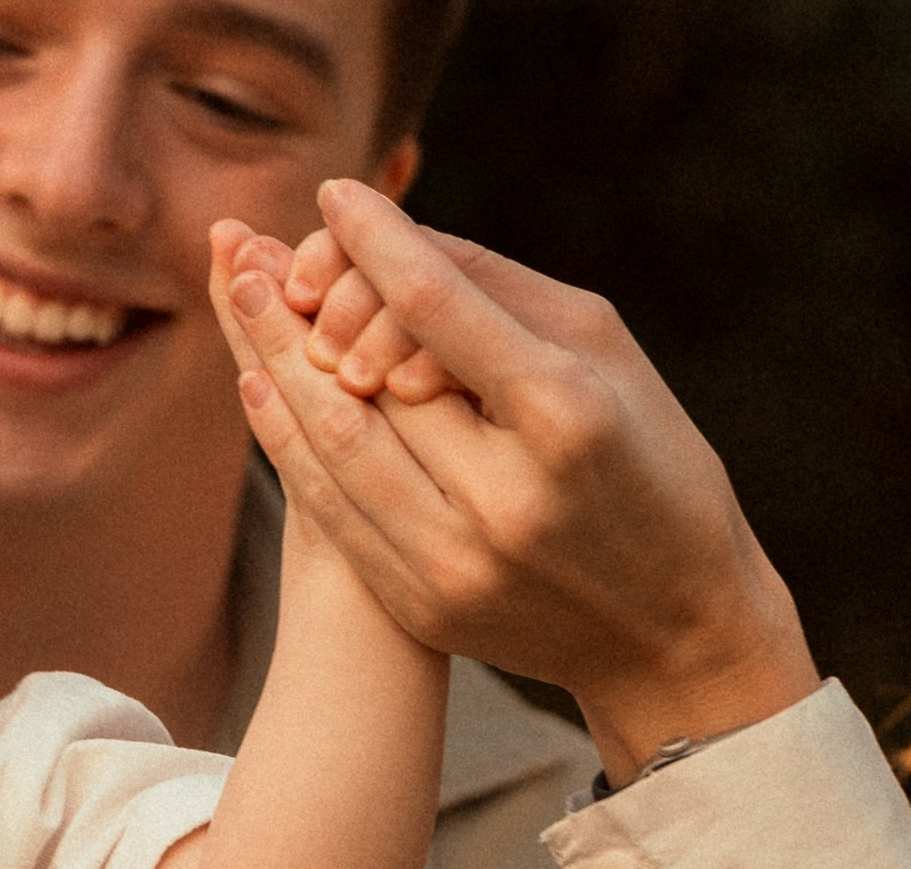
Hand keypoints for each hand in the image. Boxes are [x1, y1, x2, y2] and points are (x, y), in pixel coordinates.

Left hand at [214, 182, 817, 783]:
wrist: (672, 632)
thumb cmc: (650, 464)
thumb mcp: (607, 357)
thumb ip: (503, 294)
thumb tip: (392, 241)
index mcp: (565, 420)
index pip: (440, 309)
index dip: (377, 244)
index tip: (336, 194)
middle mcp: (504, 499)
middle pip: (366, 382)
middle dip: (300, 307)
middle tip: (251, 253)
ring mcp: (456, 566)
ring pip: (334, 448)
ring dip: (273, 367)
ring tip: (238, 300)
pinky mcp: (424, 608)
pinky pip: (332, 514)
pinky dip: (288, 443)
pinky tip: (260, 388)